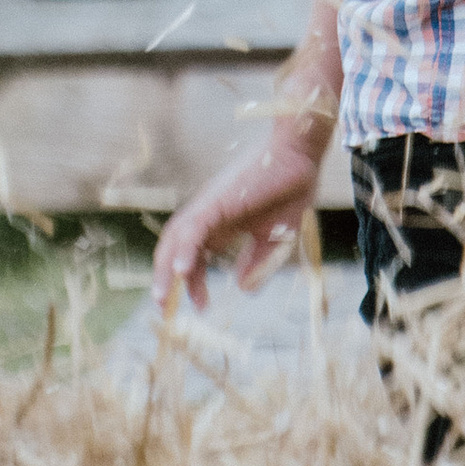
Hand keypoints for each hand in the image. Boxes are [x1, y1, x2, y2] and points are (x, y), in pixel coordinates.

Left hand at [152, 130, 321, 314]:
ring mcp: (209, 207)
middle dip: (166, 279)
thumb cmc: (291, 189)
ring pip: (176, 239)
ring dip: (166, 268)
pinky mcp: (215, 201)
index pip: (194, 256)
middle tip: (164, 310)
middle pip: (175, 249)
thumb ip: (258, 262)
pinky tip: (182, 272)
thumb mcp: (275, 238)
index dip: (193, 282)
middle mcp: (208, 216)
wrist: (300, 155)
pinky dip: (185, 249)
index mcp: (221, 225)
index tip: (200, 307)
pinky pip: (193, 228)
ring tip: (164, 297)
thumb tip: (242, 288)